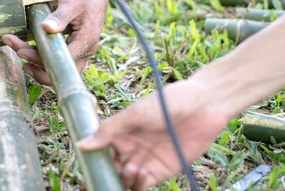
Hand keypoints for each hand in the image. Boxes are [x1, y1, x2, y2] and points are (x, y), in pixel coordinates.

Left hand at [2, 0, 108, 84]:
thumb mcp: (71, 1)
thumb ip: (60, 16)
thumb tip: (47, 28)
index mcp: (86, 40)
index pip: (62, 60)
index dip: (40, 59)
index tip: (21, 51)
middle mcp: (84, 49)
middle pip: (60, 70)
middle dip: (35, 65)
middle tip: (16, 49)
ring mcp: (79, 50)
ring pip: (57, 67)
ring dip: (35, 61)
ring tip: (16, 48)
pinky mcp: (72, 47)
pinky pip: (57, 59)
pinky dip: (41, 55)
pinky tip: (26, 48)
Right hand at [77, 79, 230, 190]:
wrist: (203, 106)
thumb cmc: (168, 102)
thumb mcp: (134, 113)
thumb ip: (109, 130)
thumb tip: (82, 144)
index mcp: (122, 131)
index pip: (101, 150)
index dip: (94, 158)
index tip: (88, 163)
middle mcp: (132, 147)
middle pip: (111, 168)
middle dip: (107, 172)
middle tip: (107, 172)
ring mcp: (146, 159)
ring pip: (125, 179)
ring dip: (123, 178)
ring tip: (130, 168)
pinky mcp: (163, 170)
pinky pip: (144, 184)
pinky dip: (138, 183)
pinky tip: (140, 173)